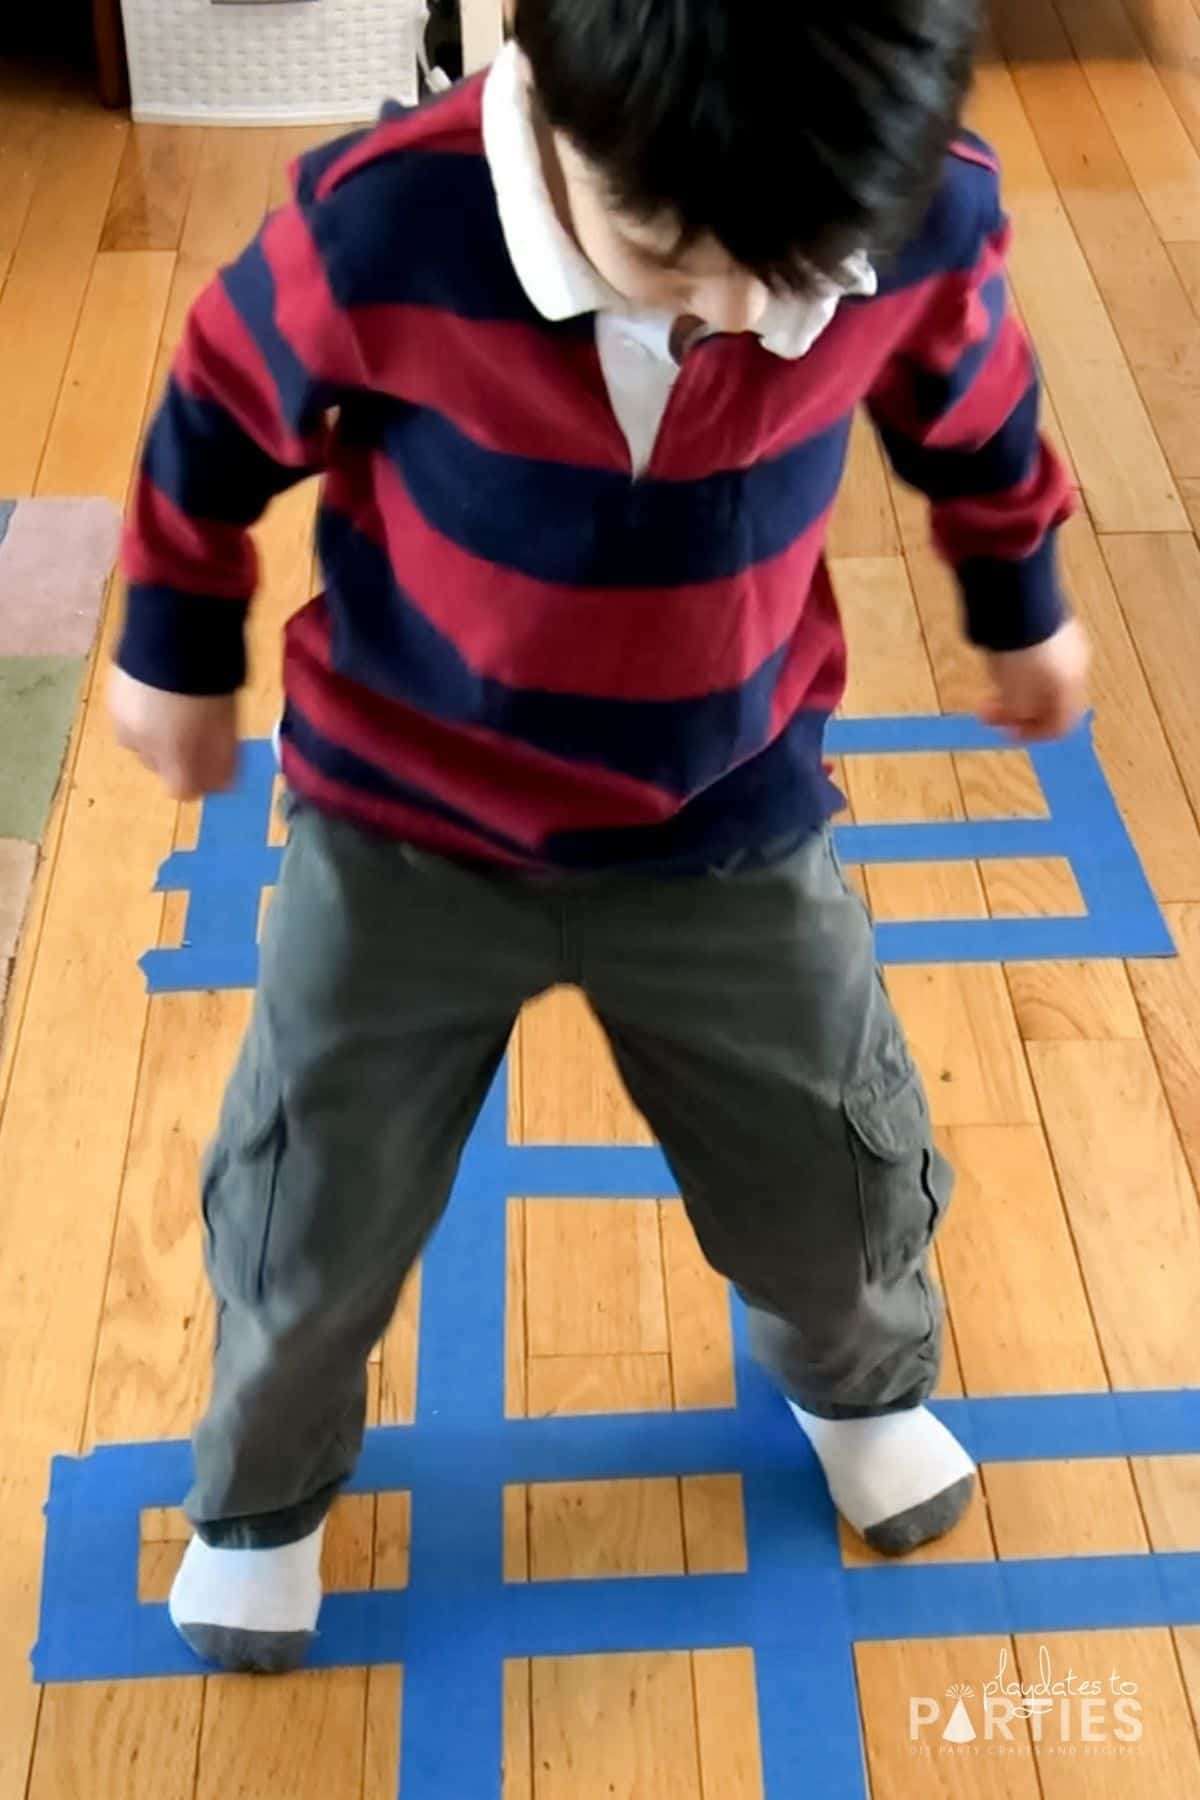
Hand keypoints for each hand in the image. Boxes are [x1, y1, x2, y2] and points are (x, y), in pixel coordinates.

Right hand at [110, 666, 238, 798]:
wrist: (172, 625)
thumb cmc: (210, 678)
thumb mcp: (227, 722)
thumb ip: (224, 758)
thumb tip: (224, 784)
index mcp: (171, 756)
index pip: (183, 790)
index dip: (202, 779)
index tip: (216, 763)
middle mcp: (140, 746)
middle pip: (162, 766)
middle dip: (181, 754)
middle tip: (201, 724)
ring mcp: (120, 720)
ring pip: (144, 742)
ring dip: (160, 732)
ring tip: (179, 701)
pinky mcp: (111, 696)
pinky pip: (131, 718)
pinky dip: (147, 711)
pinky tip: (161, 688)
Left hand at [980, 618, 1089, 741]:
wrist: (1016, 599)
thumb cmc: (1018, 648)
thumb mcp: (1015, 694)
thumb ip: (1021, 714)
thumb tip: (1021, 716)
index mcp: (1073, 685)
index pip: (1062, 724)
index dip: (1033, 734)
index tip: (1007, 732)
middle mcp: (1076, 663)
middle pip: (1052, 700)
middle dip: (1020, 710)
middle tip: (990, 711)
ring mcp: (1066, 640)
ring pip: (1044, 677)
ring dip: (1018, 689)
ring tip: (991, 687)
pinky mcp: (1051, 621)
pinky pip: (1040, 654)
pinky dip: (1021, 667)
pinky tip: (1000, 662)